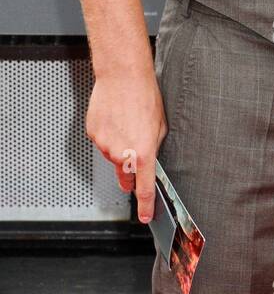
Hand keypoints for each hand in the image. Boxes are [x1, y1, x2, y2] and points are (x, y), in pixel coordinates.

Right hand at [86, 70, 167, 223]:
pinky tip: (115, 118)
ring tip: (126, 123)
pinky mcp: (93, 134)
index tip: (146, 216)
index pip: (144, 189)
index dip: (146, 206)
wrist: (123, 76)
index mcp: (143, 153)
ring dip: (119, 147)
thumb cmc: (145, 97)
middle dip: (130, 171)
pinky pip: (102, 141)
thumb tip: (150, 158)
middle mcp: (122, 153)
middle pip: (125, 174)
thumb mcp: (161, 126)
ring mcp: (104, 145)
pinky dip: (108, 135)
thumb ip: (154, 147)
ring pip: (112, 156)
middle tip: (135, 156)